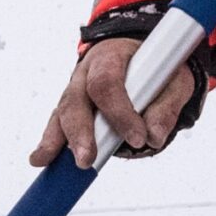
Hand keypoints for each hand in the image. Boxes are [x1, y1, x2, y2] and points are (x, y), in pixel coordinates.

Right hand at [30, 37, 197, 167]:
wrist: (142, 55)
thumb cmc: (159, 68)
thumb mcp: (175, 80)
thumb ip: (167, 106)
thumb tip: (154, 136)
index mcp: (111, 56)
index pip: (107, 82)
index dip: (119, 112)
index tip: (138, 138)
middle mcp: (86, 71)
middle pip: (75, 99)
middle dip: (80, 131)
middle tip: (87, 159)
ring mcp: (75, 89)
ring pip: (62, 112)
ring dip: (57, 139)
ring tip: (48, 161)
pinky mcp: (72, 107)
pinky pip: (58, 123)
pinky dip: (50, 141)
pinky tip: (40, 159)